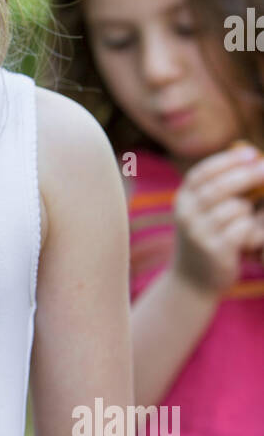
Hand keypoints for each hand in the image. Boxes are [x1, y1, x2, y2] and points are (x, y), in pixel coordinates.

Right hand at [170, 144, 263, 293]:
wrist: (191, 282)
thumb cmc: (206, 239)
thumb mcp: (202, 213)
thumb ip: (219, 189)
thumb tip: (252, 160)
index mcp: (182, 200)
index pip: (202, 173)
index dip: (227, 161)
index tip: (250, 153)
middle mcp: (186, 215)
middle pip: (220, 187)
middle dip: (247, 175)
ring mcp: (199, 233)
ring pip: (236, 208)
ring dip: (250, 211)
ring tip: (247, 221)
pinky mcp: (216, 250)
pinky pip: (244, 228)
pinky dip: (253, 230)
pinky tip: (249, 240)